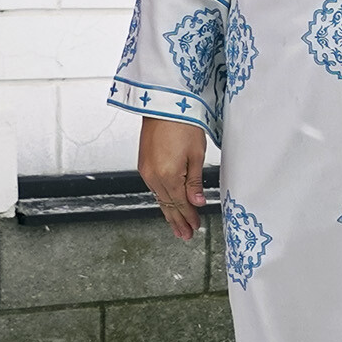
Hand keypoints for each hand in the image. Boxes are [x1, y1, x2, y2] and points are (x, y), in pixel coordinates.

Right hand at [137, 116, 207, 242]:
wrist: (164, 106)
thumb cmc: (184, 125)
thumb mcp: (196, 155)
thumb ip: (195, 182)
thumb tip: (197, 203)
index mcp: (169, 175)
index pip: (181, 204)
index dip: (189, 217)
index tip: (196, 227)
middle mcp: (153, 176)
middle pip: (168, 205)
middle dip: (178, 221)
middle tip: (186, 235)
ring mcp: (146, 171)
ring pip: (160, 198)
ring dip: (169, 213)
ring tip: (177, 227)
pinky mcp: (144, 165)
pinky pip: (154, 189)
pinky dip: (162, 199)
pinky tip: (167, 205)